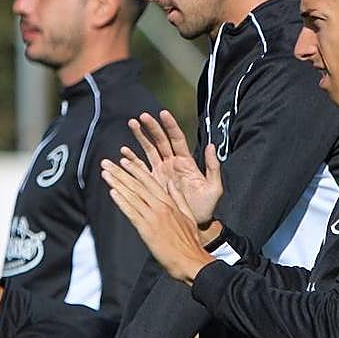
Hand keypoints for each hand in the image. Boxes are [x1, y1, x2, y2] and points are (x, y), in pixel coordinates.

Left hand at [102, 156, 214, 285]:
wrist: (191, 260)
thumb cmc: (190, 242)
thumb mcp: (188, 215)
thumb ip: (178, 197)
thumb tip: (171, 183)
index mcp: (169, 202)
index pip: (149, 181)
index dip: (135, 169)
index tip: (123, 160)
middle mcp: (160, 207)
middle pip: (137, 185)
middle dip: (120, 172)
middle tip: (106, 163)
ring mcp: (152, 217)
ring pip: (132, 196)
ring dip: (116, 183)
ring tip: (105, 174)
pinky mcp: (146, 229)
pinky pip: (131, 212)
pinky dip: (121, 202)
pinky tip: (112, 193)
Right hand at [126, 111, 221, 227]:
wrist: (195, 223)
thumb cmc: (206, 206)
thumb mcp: (214, 187)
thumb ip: (213, 167)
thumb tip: (211, 145)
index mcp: (186, 162)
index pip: (177, 138)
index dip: (170, 126)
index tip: (163, 113)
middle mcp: (172, 163)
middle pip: (160, 140)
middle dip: (151, 127)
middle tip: (142, 116)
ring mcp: (161, 171)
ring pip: (149, 149)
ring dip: (140, 137)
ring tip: (132, 124)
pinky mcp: (152, 182)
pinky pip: (141, 167)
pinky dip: (133, 159)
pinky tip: (124, 152)